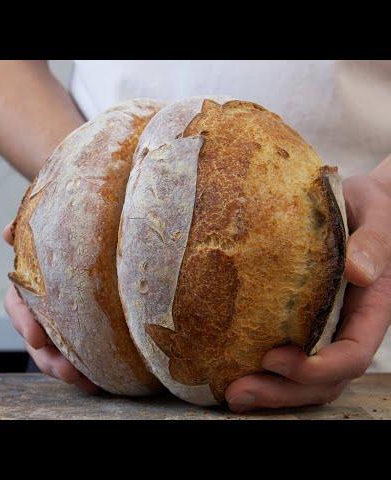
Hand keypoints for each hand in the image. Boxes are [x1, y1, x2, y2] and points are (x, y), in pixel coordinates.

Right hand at [2, 222, 99, 393]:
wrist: (92, 247)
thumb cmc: (62, 240)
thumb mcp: (43, 233)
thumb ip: (24, 232)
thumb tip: (6, 231)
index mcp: (27, 289)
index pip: (16, 307)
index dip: (23, 323)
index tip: (35, 337)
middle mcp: (38, 313)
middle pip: (35, 343)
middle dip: (47, 359)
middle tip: (66, 370)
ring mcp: (56, 329)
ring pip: (52, 357)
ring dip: (65, 371)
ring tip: (83, 381)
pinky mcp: (75, 339)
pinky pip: (75, 360)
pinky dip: (84, 374)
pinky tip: (98, 383)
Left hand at [226, 155, 390, 412]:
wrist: (357, 203)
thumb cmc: (368, 207)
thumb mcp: (376, 216)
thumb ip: (373, 243)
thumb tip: (359, 272)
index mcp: (371, 308)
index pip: (353, 354)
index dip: (318, 367)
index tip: (275, 358)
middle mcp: (347, 327)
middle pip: (324, 380)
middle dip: (283, 392)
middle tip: (237, 393)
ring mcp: (323, 330)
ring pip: (304, 381)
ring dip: (270, 393)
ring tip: (230, 395)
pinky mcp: (299, 324)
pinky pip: (286, 361)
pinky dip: (263, 375)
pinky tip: (228, 373)